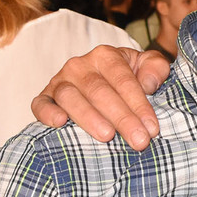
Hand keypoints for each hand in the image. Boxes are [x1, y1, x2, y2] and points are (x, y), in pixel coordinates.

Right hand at [30, 46, 169, 150]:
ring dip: (89, 118)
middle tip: (138, 140)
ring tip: (108, 136)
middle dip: (121, 118)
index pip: (123, 81)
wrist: (105, 79)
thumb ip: (155, 68)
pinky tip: (60, 124)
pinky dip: (47, 113)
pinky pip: (40, 104)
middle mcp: (80, 65)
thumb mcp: (149, 65)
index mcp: (106, 56)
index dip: (139, 105)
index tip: (152, 128)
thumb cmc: (132, 75)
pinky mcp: (45, 97)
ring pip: (71, 98)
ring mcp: (60, 81)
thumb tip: (148, 84)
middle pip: (99, 92)